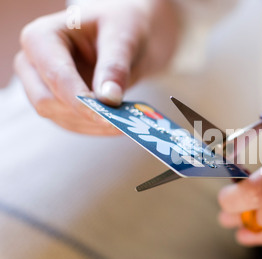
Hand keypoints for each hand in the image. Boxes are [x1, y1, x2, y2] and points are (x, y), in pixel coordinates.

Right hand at [14, 0, 179, 134]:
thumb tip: (108, 99)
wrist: (126, 34)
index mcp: (42, 37)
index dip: (80, 100)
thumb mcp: (123, 37)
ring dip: (92, 125)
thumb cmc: (121, 25)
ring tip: (126, 121)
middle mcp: (34, 63)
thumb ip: (115, 67)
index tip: (105, 116)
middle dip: (84, 115)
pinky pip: (72, 124)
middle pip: (47, 101)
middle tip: (120, 122)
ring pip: (59, 118)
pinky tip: (118, 125)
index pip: (56, 76)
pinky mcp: (58, 103)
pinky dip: (95, 128)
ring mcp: (43, 86)